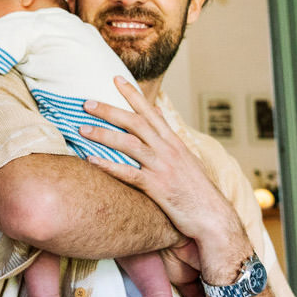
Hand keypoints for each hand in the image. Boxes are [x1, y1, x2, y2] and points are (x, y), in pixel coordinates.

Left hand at [83, 77, 247, 277]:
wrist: (213, 217)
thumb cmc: (196, 190)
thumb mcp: (186, 158)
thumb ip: (168, 136)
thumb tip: (157, 112)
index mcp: (173, 142)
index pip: (150, 111)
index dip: (133, 95)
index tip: (115, 79)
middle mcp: (168, 150)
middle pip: (135, 123)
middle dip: (110, 110)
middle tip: (86, 103)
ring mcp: (162, 168)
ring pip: (129, 144)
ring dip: (104, 135)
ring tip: (82, 129)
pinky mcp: (157, 188)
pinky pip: (128, 173)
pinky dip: (108, 165)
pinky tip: (91, 160)